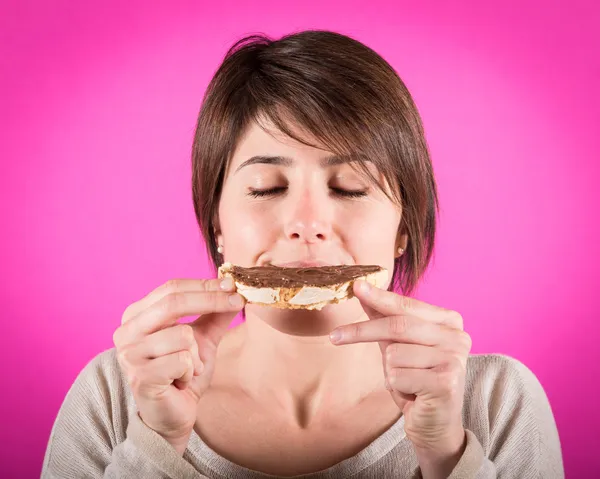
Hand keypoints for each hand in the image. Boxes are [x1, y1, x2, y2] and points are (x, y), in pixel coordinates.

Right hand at [113, 278, 244, 453]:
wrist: (172, 415)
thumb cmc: (182, 374)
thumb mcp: (202, 338)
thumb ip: (214, 313)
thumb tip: (234, 288)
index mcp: (137, 315)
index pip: (172, 288)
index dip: (204, 285)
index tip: (232, 284)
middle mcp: (126, 331)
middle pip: (173, 303)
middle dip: (211, 300)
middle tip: (238, 302)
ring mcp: (130, 355)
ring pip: (182, 335)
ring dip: (196, 354)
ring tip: (188, 368)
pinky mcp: (140, 377)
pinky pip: (182, 360)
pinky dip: (191, 371)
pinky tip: (180, 381)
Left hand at [330, 280, 470, 477]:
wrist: (435, 426)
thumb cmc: (416, 382)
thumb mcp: (398, 346)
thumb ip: (384, 318)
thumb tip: (363, 290)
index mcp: (449, 321)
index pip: (406, 305)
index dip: (378, 297)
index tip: (355, 286)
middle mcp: (457, 336)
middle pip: (398, 325)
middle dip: (361, 331)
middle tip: (334, 336)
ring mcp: (455, 359)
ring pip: (394, 354)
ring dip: (390, 372)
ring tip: (407, 382)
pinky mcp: (446, 382)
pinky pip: (398, 376)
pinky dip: (397, 387)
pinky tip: (414, 394)